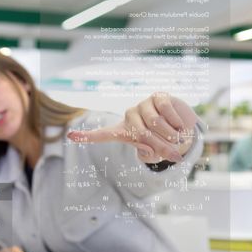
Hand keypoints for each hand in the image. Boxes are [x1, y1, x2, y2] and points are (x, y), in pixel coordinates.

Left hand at [67, 92, 196, 163]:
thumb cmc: (162, 142)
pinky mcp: (157, 96)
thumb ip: (149, 154)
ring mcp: (143, 105)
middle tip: (174, 154)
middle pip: (141, 134)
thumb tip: (146, 149)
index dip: (86, 137)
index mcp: (123, 132)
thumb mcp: (154, 153)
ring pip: (156, 123)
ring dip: (171, 136)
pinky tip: (181, 126)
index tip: (70, 136)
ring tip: (177, 138)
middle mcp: (129, 116)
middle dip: (161, 146)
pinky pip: (167, 112)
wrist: (181, 128)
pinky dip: (178, 123)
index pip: (102, 135)